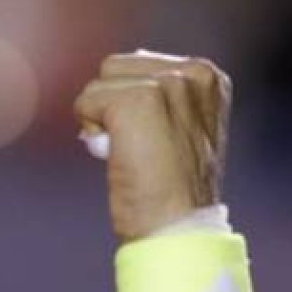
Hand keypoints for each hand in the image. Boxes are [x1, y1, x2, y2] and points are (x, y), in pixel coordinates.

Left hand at [73, 50, 230, 242]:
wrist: (177, 227)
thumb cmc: (173, 187)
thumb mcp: (181, 127)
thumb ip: (162, 95)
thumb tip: (121, 69)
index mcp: (206, 75)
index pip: (136, 65)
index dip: (128, 105)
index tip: (153, 141)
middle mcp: (192, 73)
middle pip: (113, 68)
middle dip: (112, 107)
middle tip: (139, 149)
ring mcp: (166, 84)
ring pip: (97, 85)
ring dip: (100, 120)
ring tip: (131, 152)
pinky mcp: (137, 101)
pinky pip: (84, 102)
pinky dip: (91, 133)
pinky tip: (118, 156)